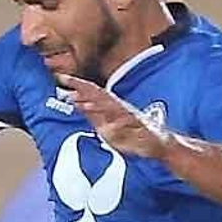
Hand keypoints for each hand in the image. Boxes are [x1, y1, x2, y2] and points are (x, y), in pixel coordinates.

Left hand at [56, 74, 171, 158]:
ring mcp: (129, 115)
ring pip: (108, 105)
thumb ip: (96, 116)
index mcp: (112, 106)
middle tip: (64, 78)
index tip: (61, 77)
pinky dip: (113, 121)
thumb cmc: (135, 136)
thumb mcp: (109, 126)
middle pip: (98, 93)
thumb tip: (79, 105)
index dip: (78, 84)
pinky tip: (103, 122)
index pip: (93, 92)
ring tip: (76, 99)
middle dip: (81, 85)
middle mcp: (119, 106)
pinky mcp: (138, 126)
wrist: (160, 143)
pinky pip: (123, 122)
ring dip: (92, 102)